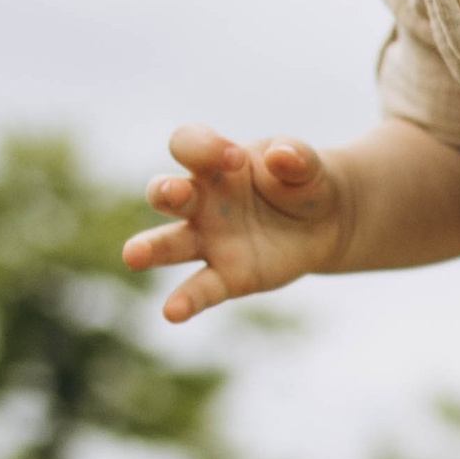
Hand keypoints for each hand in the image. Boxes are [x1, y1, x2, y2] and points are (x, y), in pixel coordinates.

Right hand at [124, 126, 352, 323]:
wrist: (326, 223)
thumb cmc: (303, 183)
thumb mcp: (307, 164)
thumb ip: (295, 156)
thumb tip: (281, 155)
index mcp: (215, 164)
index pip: (188, 146)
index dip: (204, 147)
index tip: (236, 158)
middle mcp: (202, 201)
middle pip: (166, 193)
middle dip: (166, 192)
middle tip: (174, 193)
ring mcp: (209, 240)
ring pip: (170, 244)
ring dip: (152, 248)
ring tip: (133, 255)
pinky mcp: (227, 277)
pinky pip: (201, 289)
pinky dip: (186, 301)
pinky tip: (172, 312)